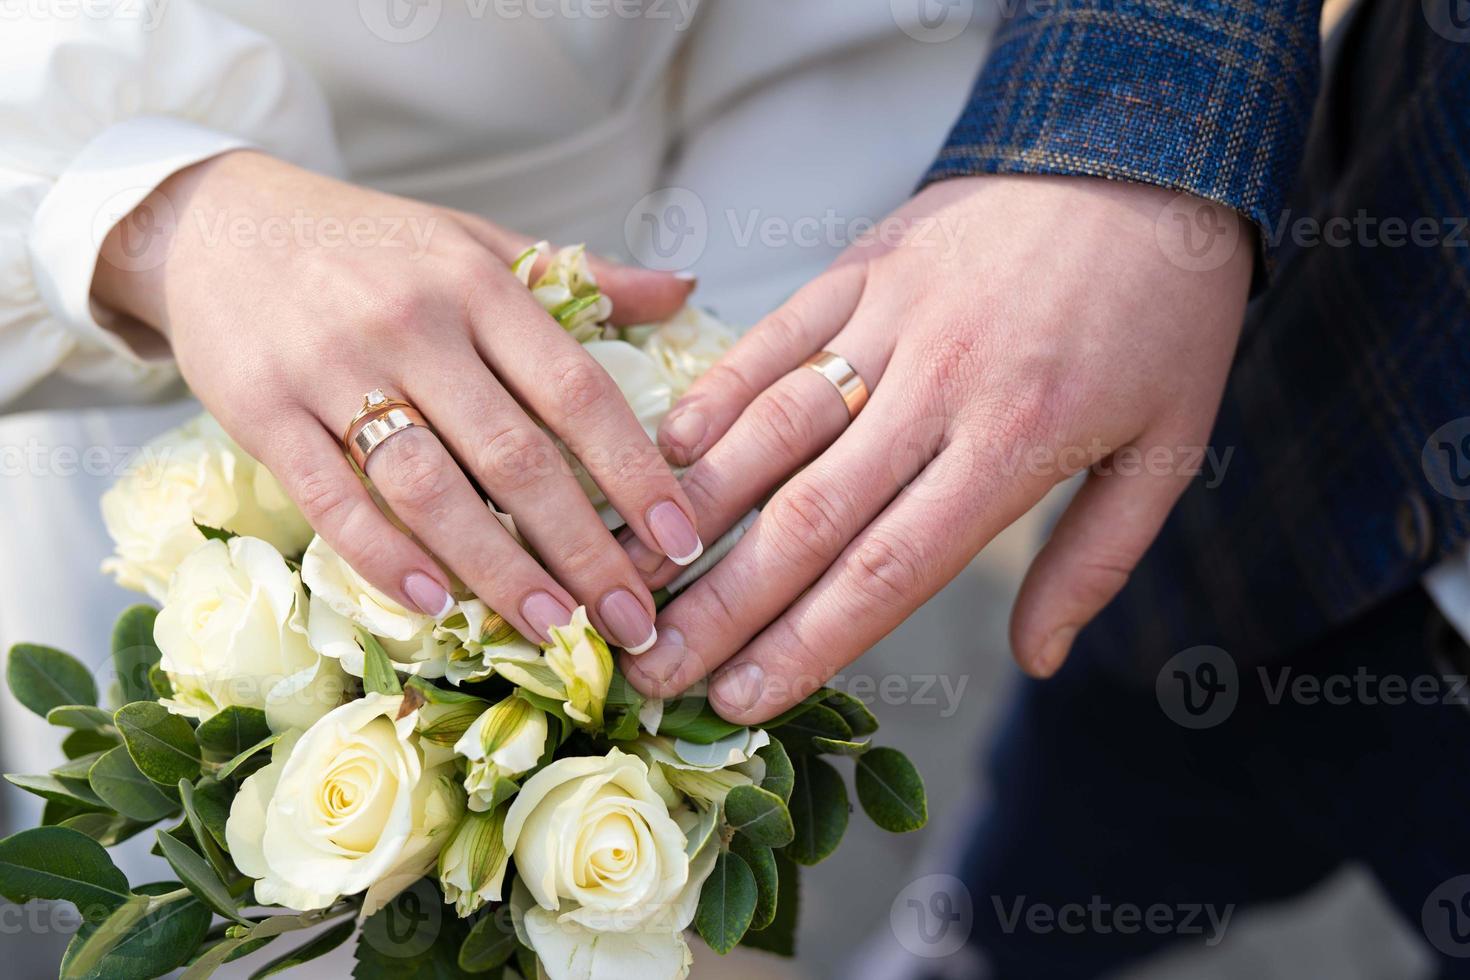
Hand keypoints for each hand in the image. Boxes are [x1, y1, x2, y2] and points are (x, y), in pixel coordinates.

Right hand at [93, 150, 702, 650]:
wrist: (220, 222)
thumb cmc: (369, 244)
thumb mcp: (474, 241)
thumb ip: (577, 277)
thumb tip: (682, 291)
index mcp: (477, 284)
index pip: (577, 390)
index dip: (635, 472)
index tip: (679, 539)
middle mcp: (412, 324)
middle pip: (514, 455)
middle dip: (582, 548)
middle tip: (631, 619)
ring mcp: (332, 369)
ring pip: (430, 488)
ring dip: (499, 569)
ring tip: (553, 630)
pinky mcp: (262, 411)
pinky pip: (333, 498)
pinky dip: (385, 556)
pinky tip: (436, 603)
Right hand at [619, 174, 1251, 721]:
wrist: (1149, 152)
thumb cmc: (1164, 314)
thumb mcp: (1171, 446)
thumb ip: (1097, 561)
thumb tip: (1036, 660)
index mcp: (1017, 444)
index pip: (889, 569)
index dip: (806, 643)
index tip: (739, 699)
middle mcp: (940, 387)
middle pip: (811, 516)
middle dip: (723, 604)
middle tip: (651, 667)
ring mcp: (891, 320)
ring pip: (775, 428)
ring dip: (695, 508)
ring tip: (631, 573)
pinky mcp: (862, 267)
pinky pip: (774, 336)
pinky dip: (716, 393)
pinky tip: (667, 449)